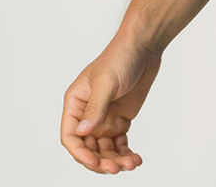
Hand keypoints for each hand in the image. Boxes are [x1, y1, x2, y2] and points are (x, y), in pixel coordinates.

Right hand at [60, 37, 161, 173]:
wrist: (144, 47)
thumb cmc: (120, 56)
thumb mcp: (106, 81)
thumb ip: (96, 107)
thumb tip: (83, 132)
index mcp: (76, 103)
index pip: (71, 136)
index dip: (80, 154)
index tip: (95, 163)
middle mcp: (87, 114)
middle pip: (88, 149)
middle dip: (101, 161)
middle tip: (117, 168)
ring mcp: (104, 119)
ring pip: (104, 150)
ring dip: (115, 161)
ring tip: (131, 164)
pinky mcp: (120, 120)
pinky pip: (119, 144)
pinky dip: (126, 153)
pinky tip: (136, 159)